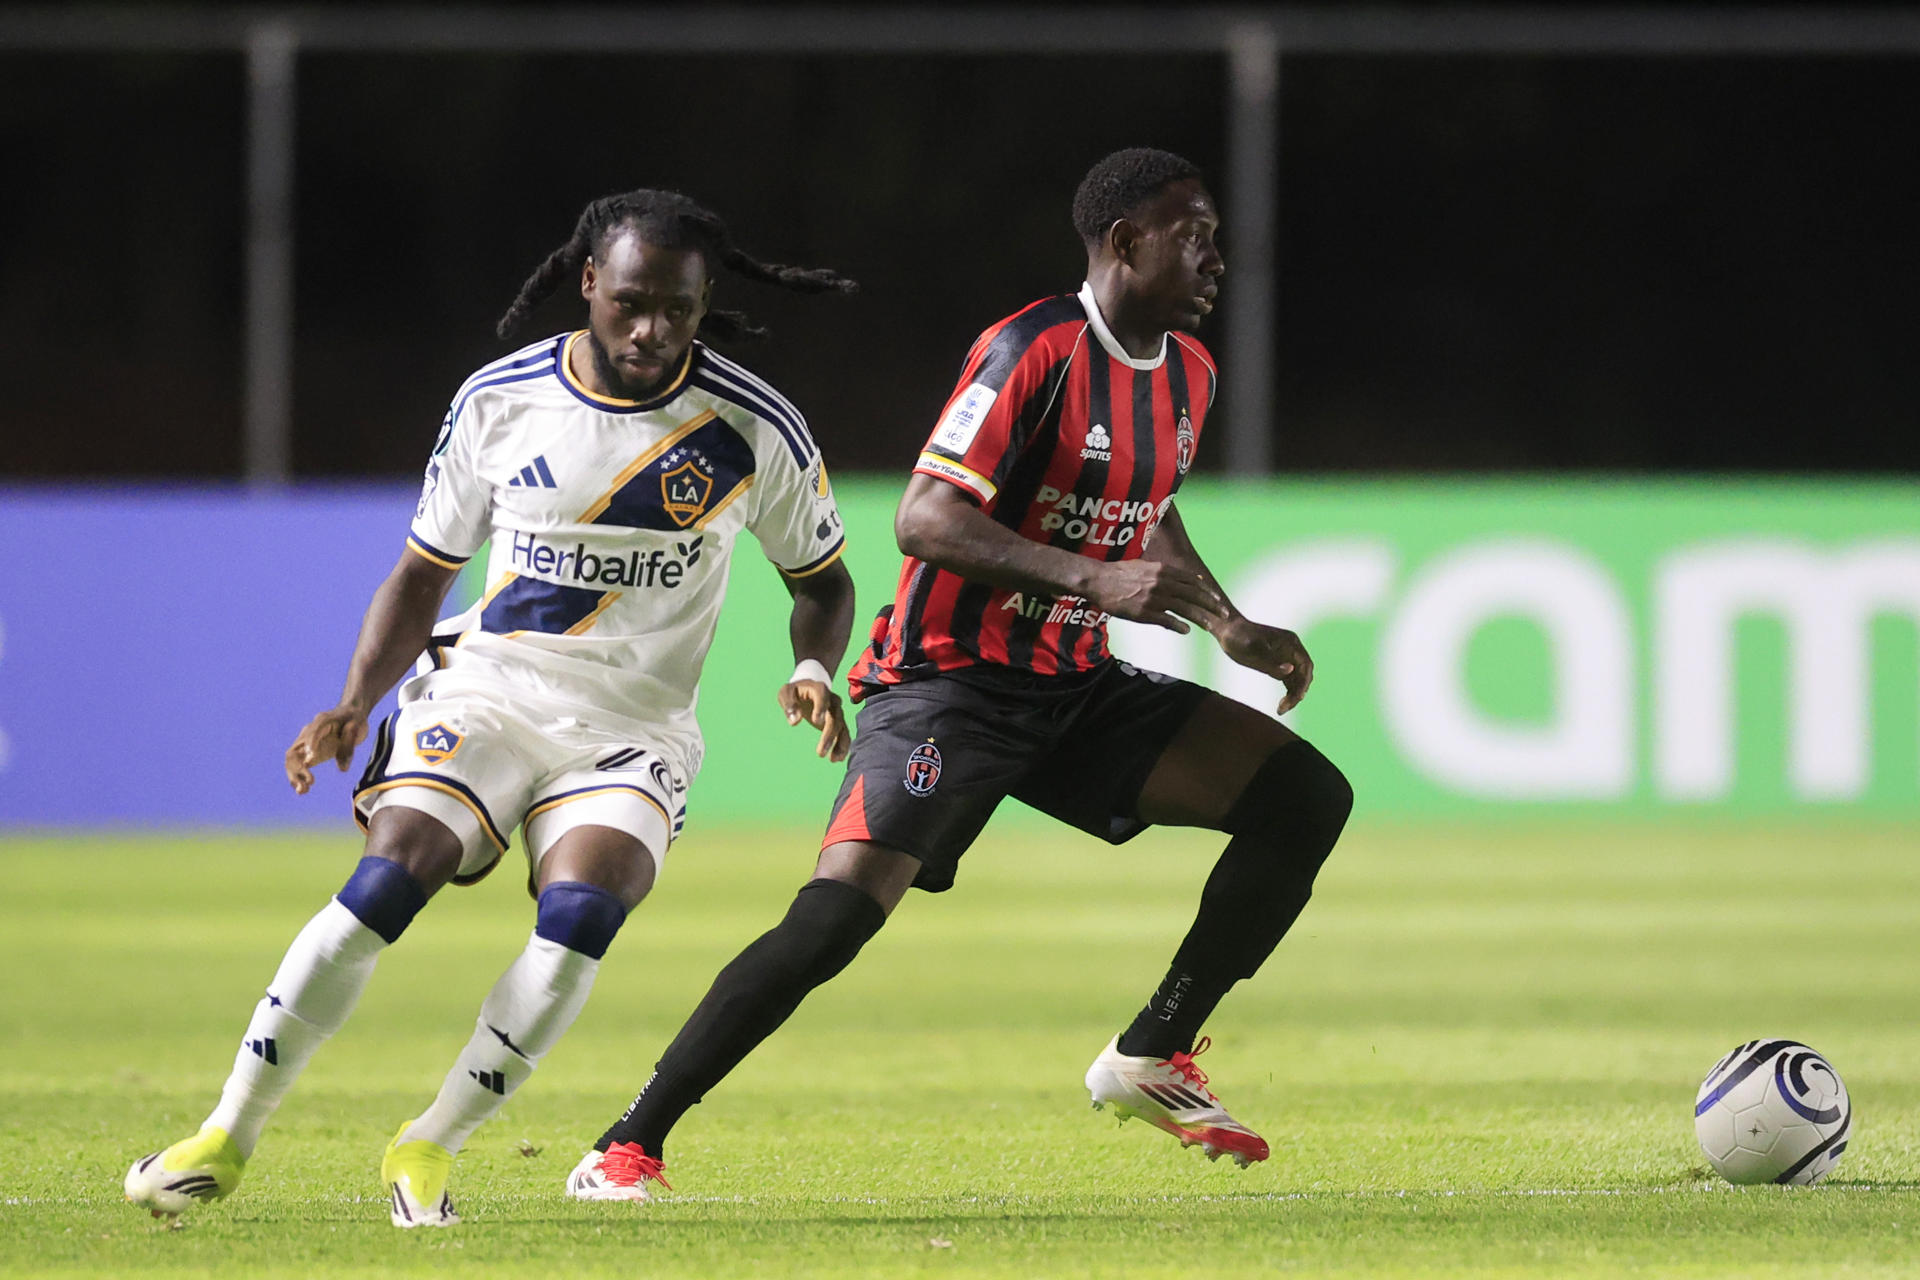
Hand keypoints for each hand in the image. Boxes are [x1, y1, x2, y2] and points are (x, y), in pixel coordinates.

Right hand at [285, 706, 368, 794]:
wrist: (350, 715)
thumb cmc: (355, 720)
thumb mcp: (357, 730)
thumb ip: (348, 748)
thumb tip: (342, 769)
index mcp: (322, 722)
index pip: (311, 734)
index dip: (310, 747)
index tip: (310, 761)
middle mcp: (308, 732)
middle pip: (294, 751)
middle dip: (297, 768)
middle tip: (311, 782)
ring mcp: (306, 743)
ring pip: (292, 761)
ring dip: (294, 776)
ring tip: (302, 791)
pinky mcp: (308, 752)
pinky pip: (297, 765)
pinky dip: (298, 777)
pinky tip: (303, 790)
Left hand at [777, 679, 850, 762]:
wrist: (807, 688)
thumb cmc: (794, 691)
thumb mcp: (786, 692)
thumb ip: (789, 704)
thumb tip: (794, 722)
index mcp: (819, 689)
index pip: (823, 697)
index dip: (820, 708)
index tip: (815, 721)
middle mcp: (832, 700)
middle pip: (835, 717)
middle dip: (829, 735)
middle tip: (820, 753)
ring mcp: (837, 711)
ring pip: (842, 727)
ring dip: (840, 744)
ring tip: (833, 759)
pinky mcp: (838, 721)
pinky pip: (844, 733)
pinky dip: (843, 745)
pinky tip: (837, 758)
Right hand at [1086, 560, 1227, 633]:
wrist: (1098, 580)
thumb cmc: (1119, 573)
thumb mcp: (1144, 566)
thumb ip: (1163, 573)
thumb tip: (1179, 577)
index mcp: (1162, 570)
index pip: (1192, 581)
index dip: (1207, 591)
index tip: (1216, 599)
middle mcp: (1162, 583)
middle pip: (1194, 594)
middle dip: (1212, 605)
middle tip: (1224, 614)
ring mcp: (1154, 598)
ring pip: (1185, 608)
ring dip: (1201, 617)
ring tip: (1211, 625)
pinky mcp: (1144, 612)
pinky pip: (1167, 620)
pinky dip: (1179, 626)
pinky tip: (1187, 630)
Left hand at [1219, 618, 1313, 714]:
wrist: (1227, 632)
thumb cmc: (1239, 637)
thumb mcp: (1252, 649)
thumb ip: (1271, 661)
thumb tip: (1291, 669)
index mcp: (1290, 642)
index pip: (1305, 664)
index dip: (1304, 682)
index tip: (1297, 697)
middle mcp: (1291, 650)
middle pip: (1303, 674)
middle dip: (1298, 692)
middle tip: (1284, 707)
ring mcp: (1285, 657)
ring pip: (1297, 680)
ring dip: (1293, 695)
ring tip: (1281, 710)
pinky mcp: (1277, 665)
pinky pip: (1289, 681)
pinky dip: (1288, 693)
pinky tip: (1281, 705)